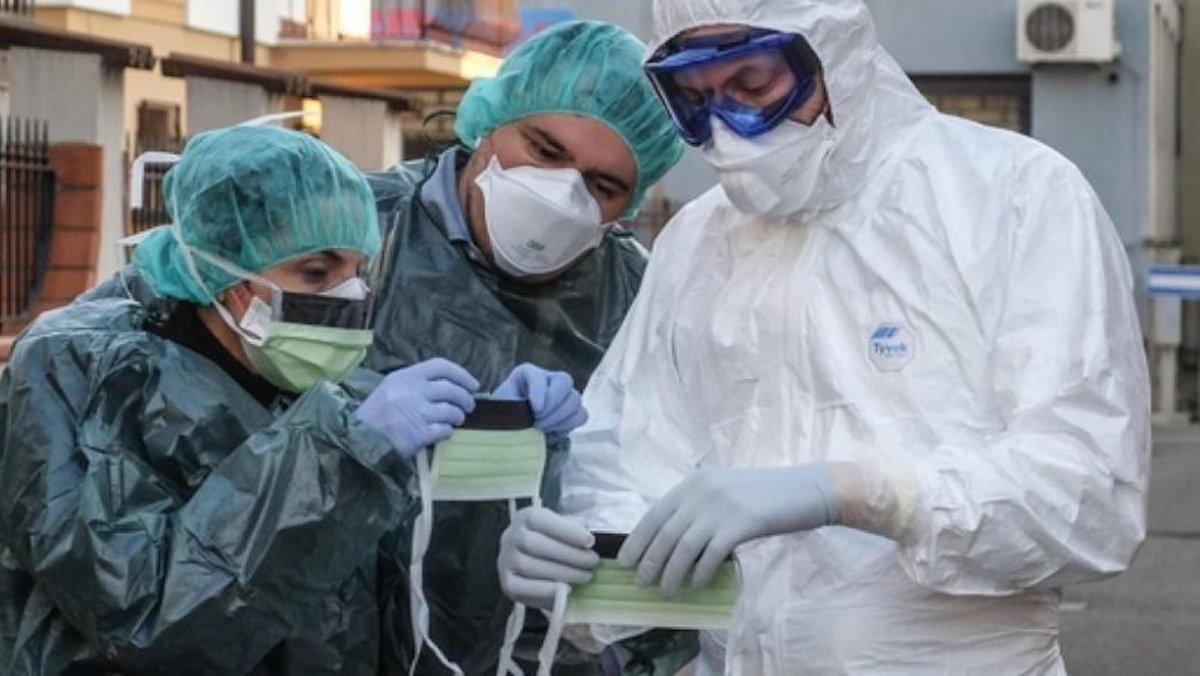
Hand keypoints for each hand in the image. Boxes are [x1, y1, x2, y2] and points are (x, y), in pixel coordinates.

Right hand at [355, 358, 479, 455]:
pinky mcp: (417, 435)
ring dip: (458, 416)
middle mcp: (412, 391)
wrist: (357, 438)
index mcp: (405, 376)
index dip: (462, 374)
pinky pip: (444, 430)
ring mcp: (416, 413)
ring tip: (457, 420)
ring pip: (451, 411)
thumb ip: (416, 383)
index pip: (441, 366)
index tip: (473, 384)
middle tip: (469, 405)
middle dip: (465, 398)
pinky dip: (448, 432)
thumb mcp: (391, 387)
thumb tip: (450, 385)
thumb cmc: (377, 413)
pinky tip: (444, 433)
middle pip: (451, 389)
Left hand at [493, 363, 587, 435]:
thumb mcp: (501, 409)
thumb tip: (529, 420)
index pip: (538, 376)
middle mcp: (549, 378)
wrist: (509, 427)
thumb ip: (513, 410)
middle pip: (564, 382)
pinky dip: (568, 426)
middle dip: (552, 406)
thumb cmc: (503, 416)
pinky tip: (553, 432)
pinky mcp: (572, 410)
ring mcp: (564, 393)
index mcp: (527, 373)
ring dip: (559, 419)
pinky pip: (581, 415)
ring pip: (575, 400)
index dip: (539, 392)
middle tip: (537, 422)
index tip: (535, 410)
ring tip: (542, 429)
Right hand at [498, 506, 599, 609]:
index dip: (565, 530)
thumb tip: (589, 539)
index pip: (539, 519)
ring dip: (562, 573)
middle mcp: (510, 537)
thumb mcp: (562, 529)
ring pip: (530, 566)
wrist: (532, 566)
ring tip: (585, 576)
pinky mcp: (507, 584)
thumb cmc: (553, 543)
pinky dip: (545, 590)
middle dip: (568, 554)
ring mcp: (506, 561)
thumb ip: (574, 529)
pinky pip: (523, 588)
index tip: (589, 541)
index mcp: (524, 517)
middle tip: (592, 561)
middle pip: (535, 544)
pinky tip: (567, 590)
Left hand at [618, 465, 838, 595]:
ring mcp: (720, 507)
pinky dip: (700, 572)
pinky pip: (710, 555)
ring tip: (666, 591)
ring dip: (671, 573)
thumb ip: (699, 507)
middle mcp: (701, 492)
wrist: (807, 489)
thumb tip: (671, 540)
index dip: (637, 540)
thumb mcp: (725, 490)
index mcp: (694, 483)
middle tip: (641, 583)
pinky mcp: (740, 524)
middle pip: (664, 533)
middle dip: (649, 561)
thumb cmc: (767, 493)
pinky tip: (697, 585)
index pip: (654, 514)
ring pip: (683, 547)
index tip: (625, 561)